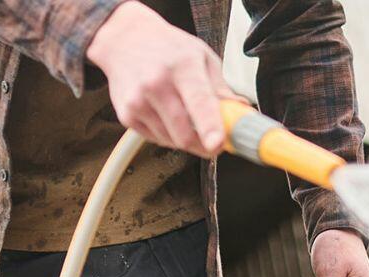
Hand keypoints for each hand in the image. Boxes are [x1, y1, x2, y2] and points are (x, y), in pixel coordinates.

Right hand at [87, 0, 232, 156]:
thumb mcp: (201, 57)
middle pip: (184, 134)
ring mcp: (139, 100)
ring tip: (181, 112)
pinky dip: (166, 134)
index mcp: (183, 65)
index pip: (199, 100)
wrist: (126, 40)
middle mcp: (158, 82)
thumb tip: (241, 112)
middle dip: (203, 145)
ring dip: (184, 137)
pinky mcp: (127, 115)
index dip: (209, 126)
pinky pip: (156, 139)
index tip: (217, 144)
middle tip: (212, 140)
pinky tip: (164, 113)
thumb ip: (221, 88)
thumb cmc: (168, 48)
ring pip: (172, 141)